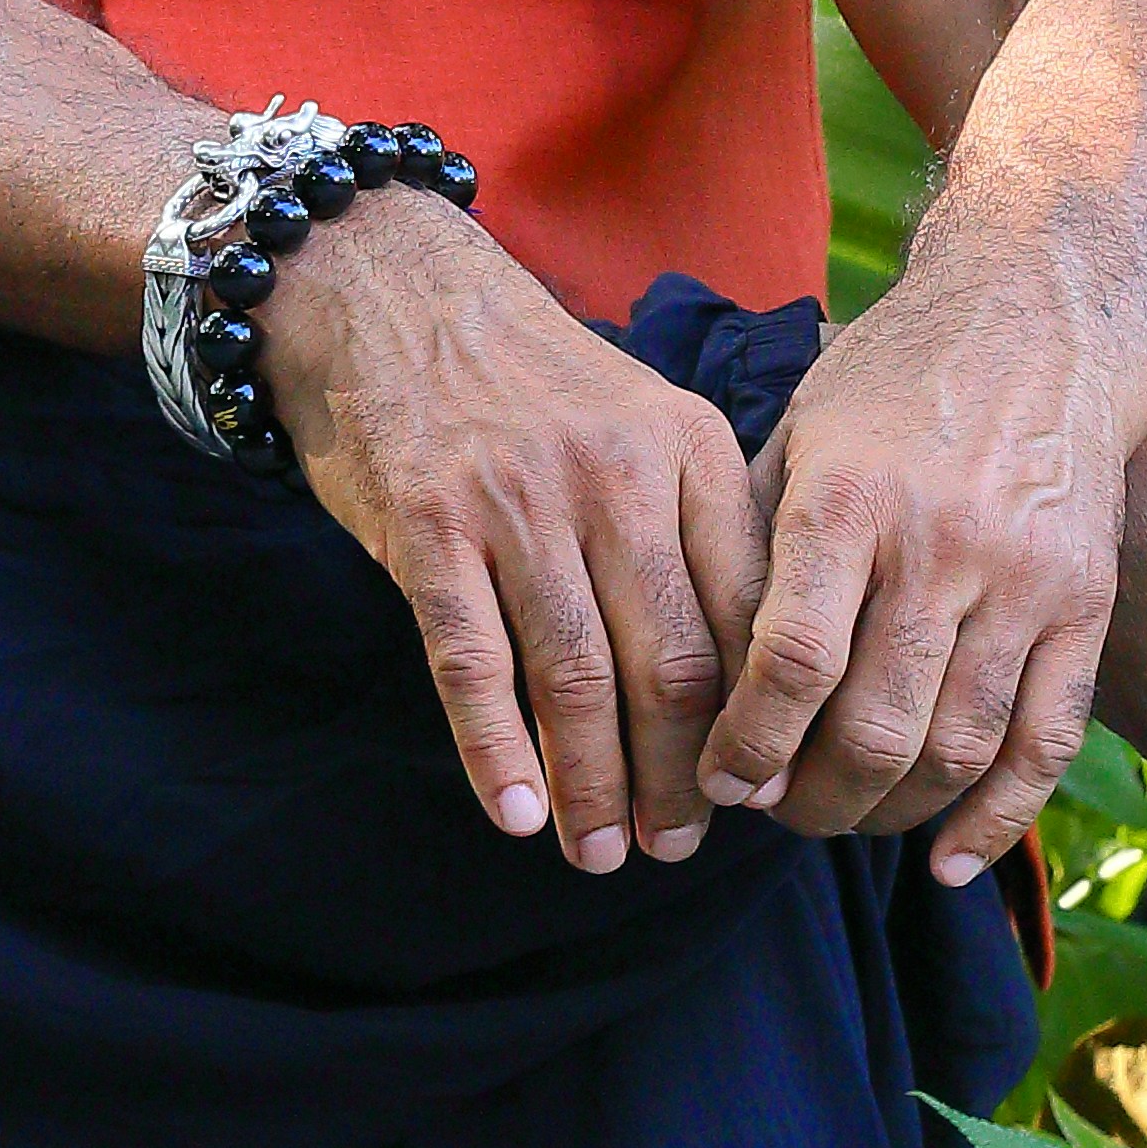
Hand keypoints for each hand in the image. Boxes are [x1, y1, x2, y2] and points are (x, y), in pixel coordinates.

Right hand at [258, 197, 767, 872]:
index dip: (757, 721)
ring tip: (599, 856)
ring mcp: (518, 499)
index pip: (750, 611)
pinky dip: (497, 751)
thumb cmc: (528, 382)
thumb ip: (695, 529)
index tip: (754, 795)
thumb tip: (744, 688)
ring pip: (578, 678)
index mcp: (690, 450)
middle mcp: (616, 474)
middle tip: (676, 846)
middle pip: (674, 664)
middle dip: (681, 779)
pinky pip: (473, 662)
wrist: (389, 291)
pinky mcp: (429, 525)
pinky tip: (519, 814)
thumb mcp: (642, 421)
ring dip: (593, 786)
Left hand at [701, 245, 1146, 884]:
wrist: (1036, 319)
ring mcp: (1023, 579)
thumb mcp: (797, 435)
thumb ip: (749, 547)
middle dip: (810, 799)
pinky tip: (948, 858)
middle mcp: (940, 543)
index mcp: (848, 499)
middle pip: (872, 725)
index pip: (792, 661)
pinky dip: (998, 818)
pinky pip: (1046, 742)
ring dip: (889, 813)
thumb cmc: (888, 382)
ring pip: (956, 748)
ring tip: (843, 819)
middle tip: (775, 814)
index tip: (717, 781)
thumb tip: (697, 682)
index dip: (749, 744)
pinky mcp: (1087, 604)